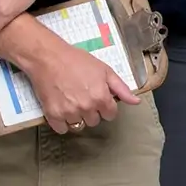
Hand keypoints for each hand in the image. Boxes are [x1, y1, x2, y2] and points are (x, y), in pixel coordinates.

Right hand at [5, 23, 137, 133]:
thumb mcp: (104, 70)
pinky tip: (61, 108)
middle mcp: (86, 108)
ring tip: (71, 100)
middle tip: (82, 96)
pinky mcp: (53, 115)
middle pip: (94, 121)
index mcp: (101, 97)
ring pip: (79, 126)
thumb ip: (121, 88)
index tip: (98, 97)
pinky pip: (62, 129)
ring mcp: (69, 113)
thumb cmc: (77, 60)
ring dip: (77, 117)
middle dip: (91, 111)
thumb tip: (136, 102)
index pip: (110, 115)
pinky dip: (62, 122)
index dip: (105, 106)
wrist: (48, 57)